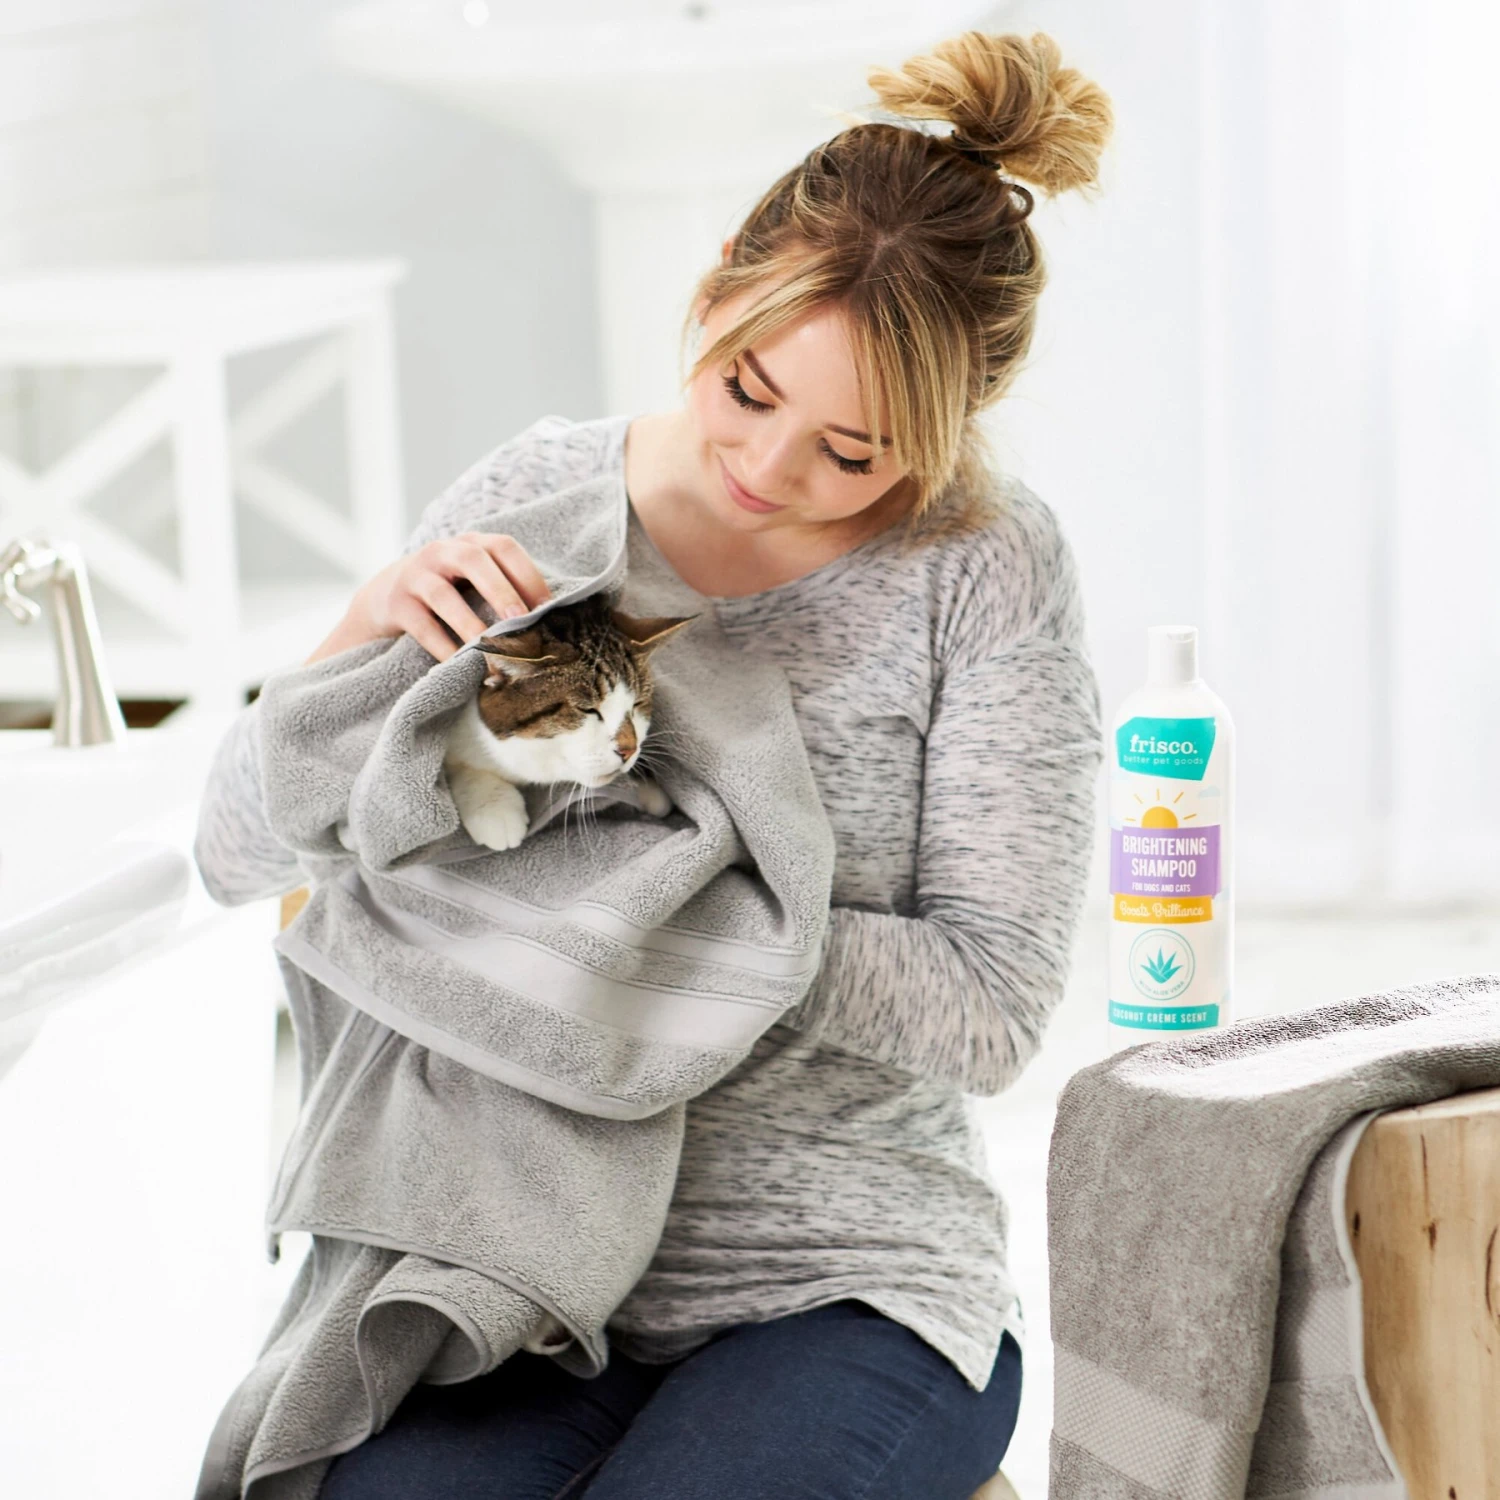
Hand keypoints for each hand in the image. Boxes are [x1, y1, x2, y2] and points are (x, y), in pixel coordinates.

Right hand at [305, 533, 551, 664]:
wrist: (384, 599)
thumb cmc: (448, 593)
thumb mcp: (473, 582)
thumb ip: (505, 590)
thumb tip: (553, 623)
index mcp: (471, 543)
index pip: (504, 548)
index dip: (528, 575)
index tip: (548, 610)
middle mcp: (442, 551)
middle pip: (474, 559)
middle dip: (501, 590)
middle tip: (521, 622)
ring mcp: (415, 574)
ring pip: (444, 596)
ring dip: (470, 624)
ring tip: (491, 650)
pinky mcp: (395, 603)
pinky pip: (421, 625)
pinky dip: (443, 647)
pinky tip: (459, 665)